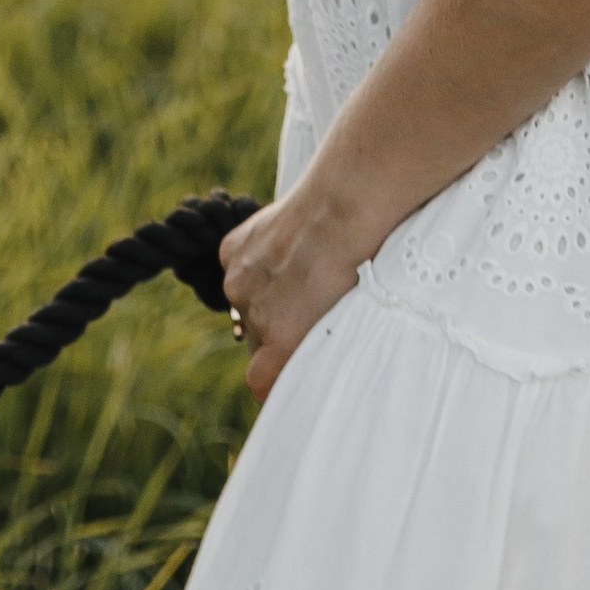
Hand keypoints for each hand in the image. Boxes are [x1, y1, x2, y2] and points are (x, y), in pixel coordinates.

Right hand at [218, 171, 378, 400]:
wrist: (344, 207)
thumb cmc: (358, 267)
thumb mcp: (344, 321)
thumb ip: (317, 344)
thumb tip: (313, 355)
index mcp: (280, 342)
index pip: (259, 382)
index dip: (274, 379)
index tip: (290, 372)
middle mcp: (253, 316)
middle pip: (256, 339)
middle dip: (275, 331)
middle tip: (307, 310)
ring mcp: (238, 281)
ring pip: (245, 302)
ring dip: (264, 295)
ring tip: (299, 272)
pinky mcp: (231, 249)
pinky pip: (239, 267)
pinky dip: (255, 263)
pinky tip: (284, 248)